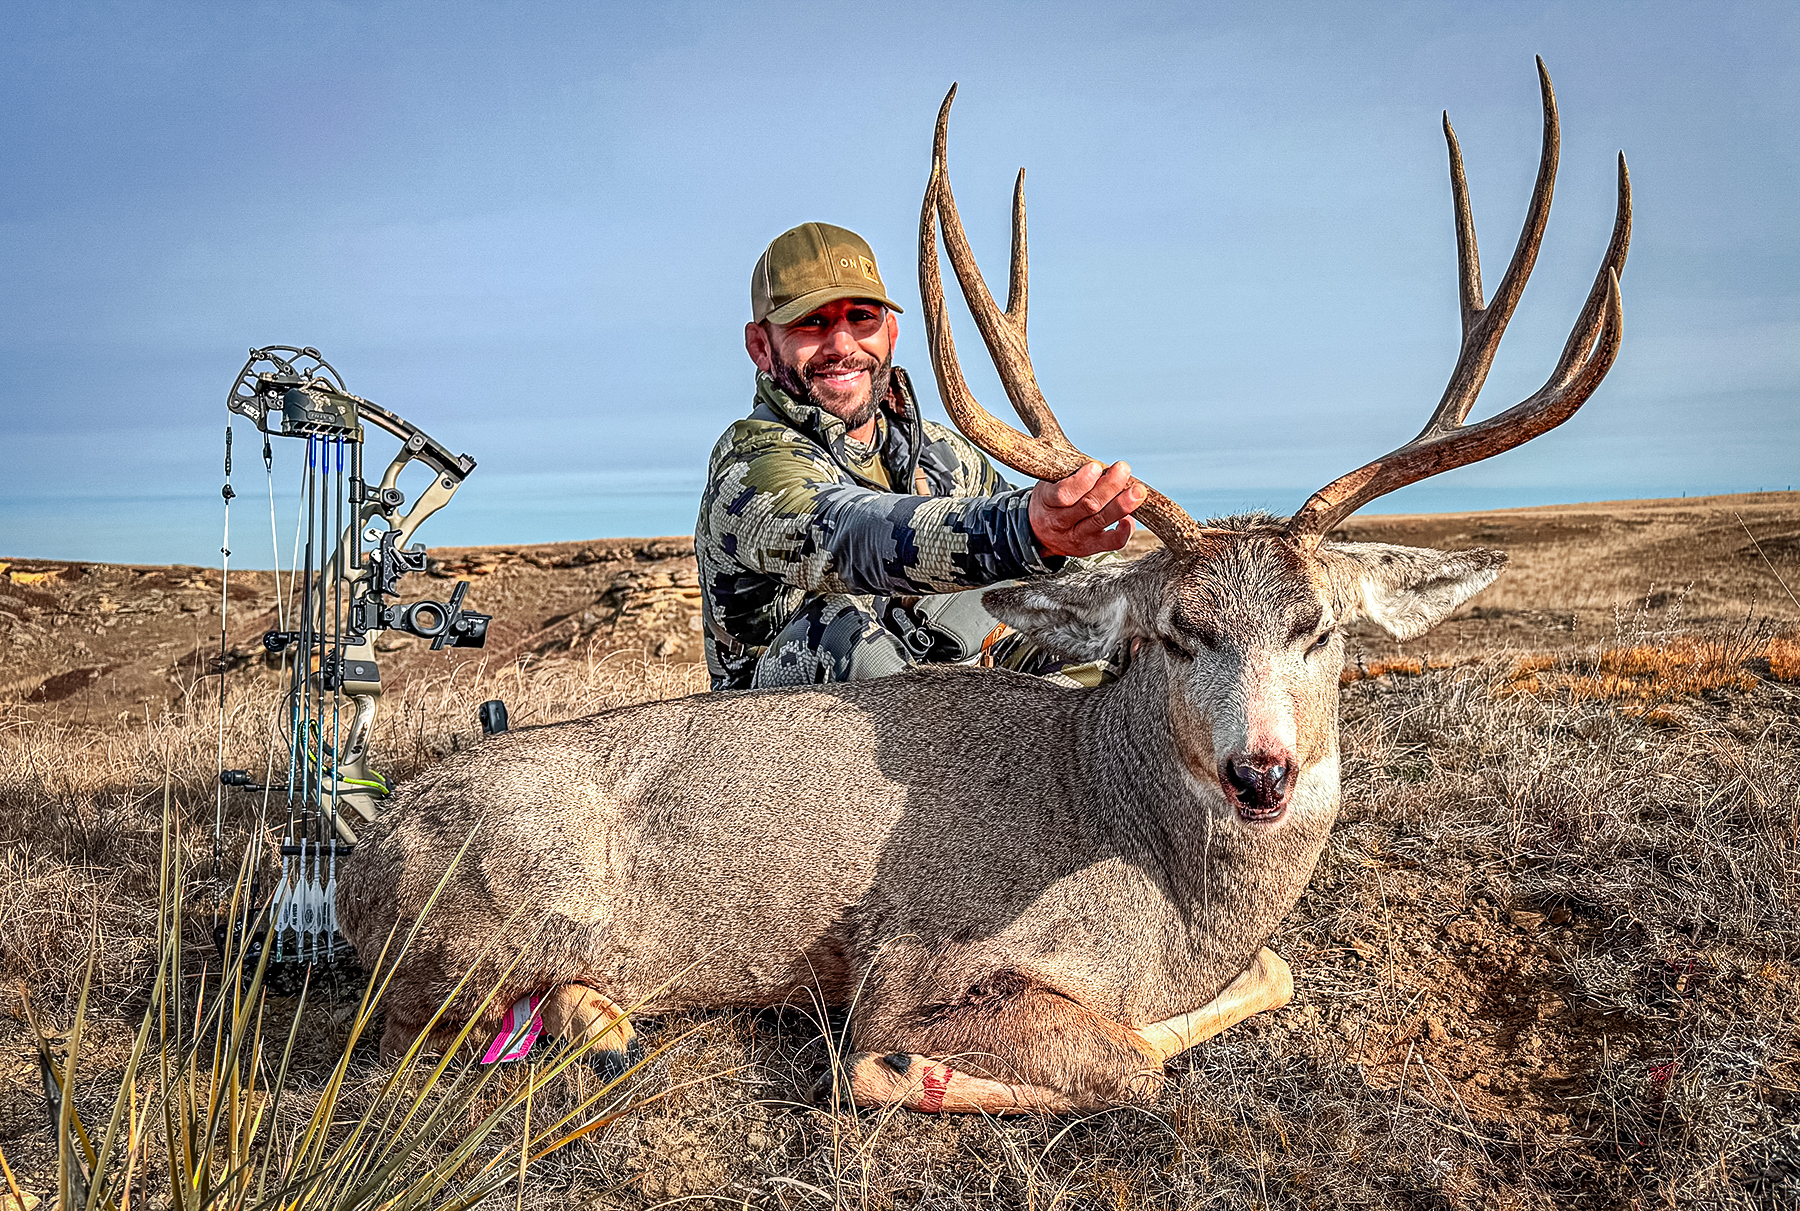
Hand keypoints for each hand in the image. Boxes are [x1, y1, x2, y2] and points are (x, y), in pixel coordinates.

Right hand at [1029, 461, 1146, 556]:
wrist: (1038, 534)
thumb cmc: (1049, 501)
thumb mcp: (1049, 483)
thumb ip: (1069, 474)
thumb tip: (1101, 465)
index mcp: (1047, 501)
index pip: (1063, 494)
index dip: (1082, 482)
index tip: (1095, 467)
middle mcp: (1061, 522)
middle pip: (1088, 506)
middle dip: (1110, 486)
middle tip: (1123, 469)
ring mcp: (1076, 537)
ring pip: (1101, 521)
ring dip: (1122, 504)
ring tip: (1137, 491)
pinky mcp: (1090, 547)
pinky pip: (1112, 542)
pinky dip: (1125, 530)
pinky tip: (1130, 517)